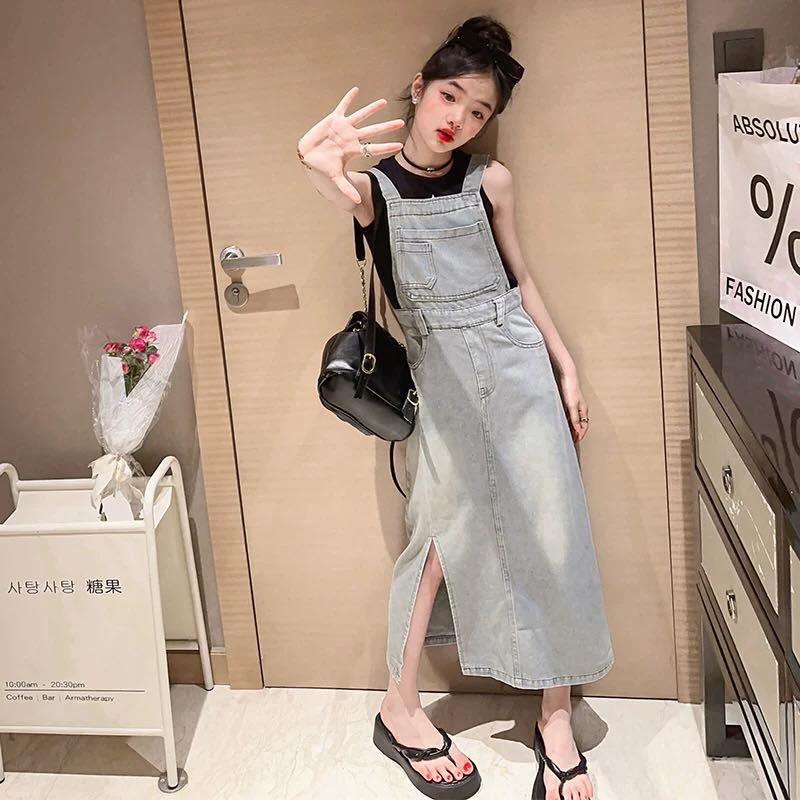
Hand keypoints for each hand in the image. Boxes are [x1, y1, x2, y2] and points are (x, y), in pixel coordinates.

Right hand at [297, 86, 405, 204]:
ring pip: (361, 116)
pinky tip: (356, 90)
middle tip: (401, 122)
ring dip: (372, 109)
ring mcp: (343, 128)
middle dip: (387, 127)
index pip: (375, 148)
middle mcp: (352, 137)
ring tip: (384, 102)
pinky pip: (342, 107)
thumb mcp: (335, 178)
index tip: (400, 145)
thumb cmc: (323, 168)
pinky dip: (348, 99)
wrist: (308, 158)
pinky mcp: (333, 120)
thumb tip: (357, 201)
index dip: (387, 147)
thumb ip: (347, 188)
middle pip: (373, 131)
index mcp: (354, 150)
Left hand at [556, 369, 589, 442]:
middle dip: (576, 432)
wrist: (567, 377)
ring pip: (574, 419)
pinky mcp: (569, 403)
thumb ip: (574, 418)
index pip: (584, 425)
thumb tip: (578, 430)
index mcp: (583, 410)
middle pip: (580, 423)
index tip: (576, 440)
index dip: (581, 434)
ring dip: (572, 427)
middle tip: (572, 439)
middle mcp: (580, 409)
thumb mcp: (572, 406)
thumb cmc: (570, 389)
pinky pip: (569, 415)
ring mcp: (575, 406)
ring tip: (567, 433)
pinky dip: (567, 420)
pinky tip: (563, 423)